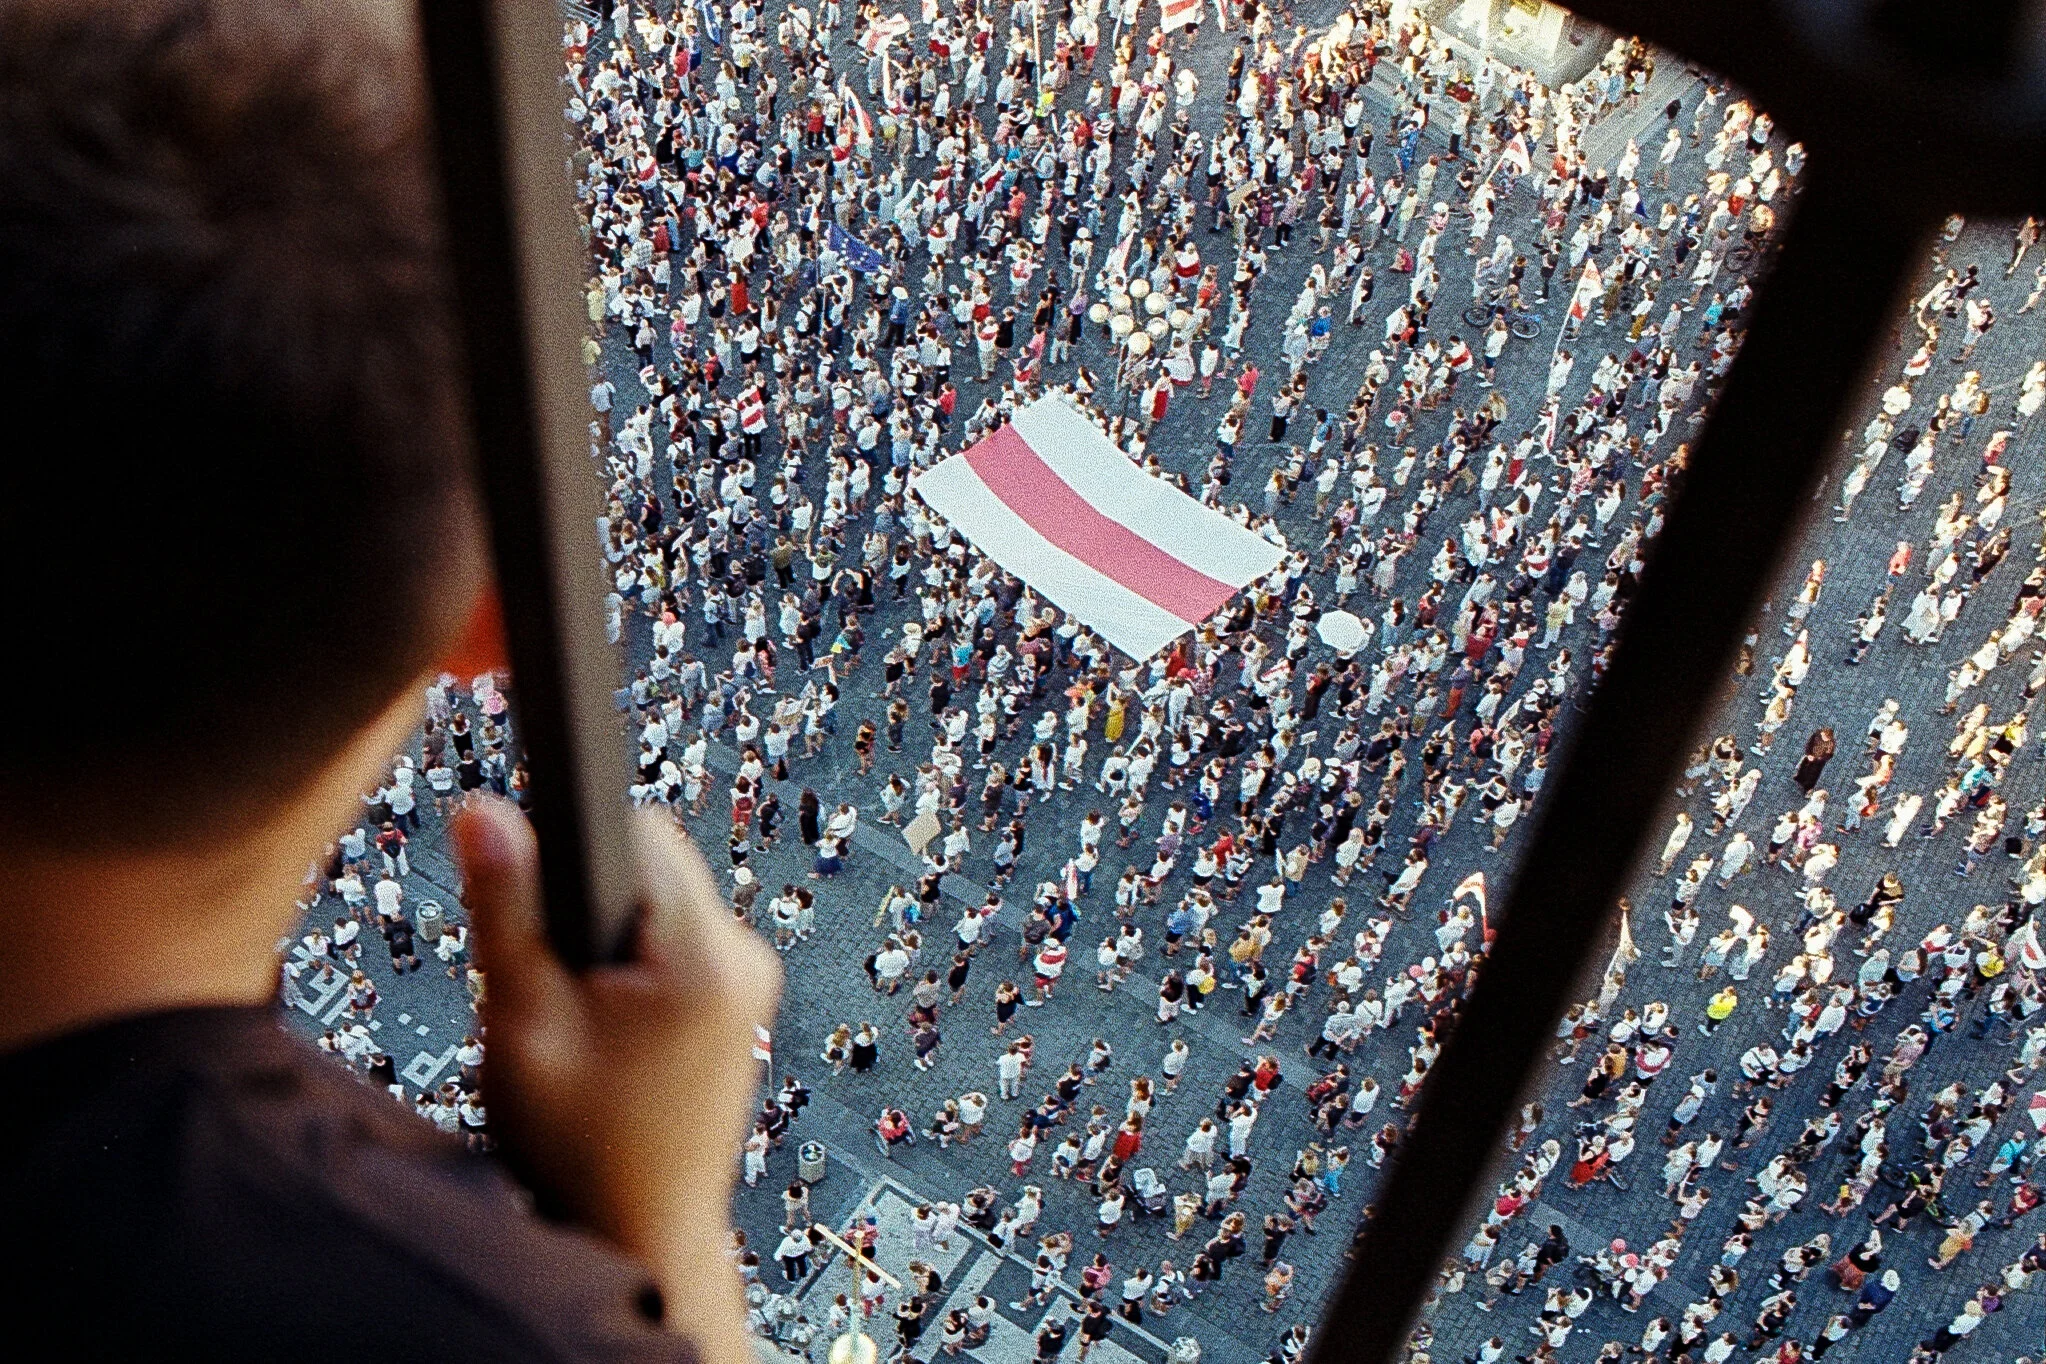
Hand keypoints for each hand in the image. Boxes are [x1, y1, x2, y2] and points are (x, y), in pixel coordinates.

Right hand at [454, 798, 779, 1363]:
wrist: (636, 1234)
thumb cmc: (579, 1150)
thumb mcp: (522, 1022)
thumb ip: (505, 907)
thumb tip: (486, 810)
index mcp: (704, 959)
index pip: (635, 832)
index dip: (569, 853)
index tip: (537, 903)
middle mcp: (744, 959)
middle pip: (648, 866)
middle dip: (586, 905)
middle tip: (554, 991)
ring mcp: (750, 982)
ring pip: (656, 906)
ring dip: (606, 943)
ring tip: (580, 1026)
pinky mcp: (740, 1001)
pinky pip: (674, 945)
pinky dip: (630, 971)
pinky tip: (607, 1036)